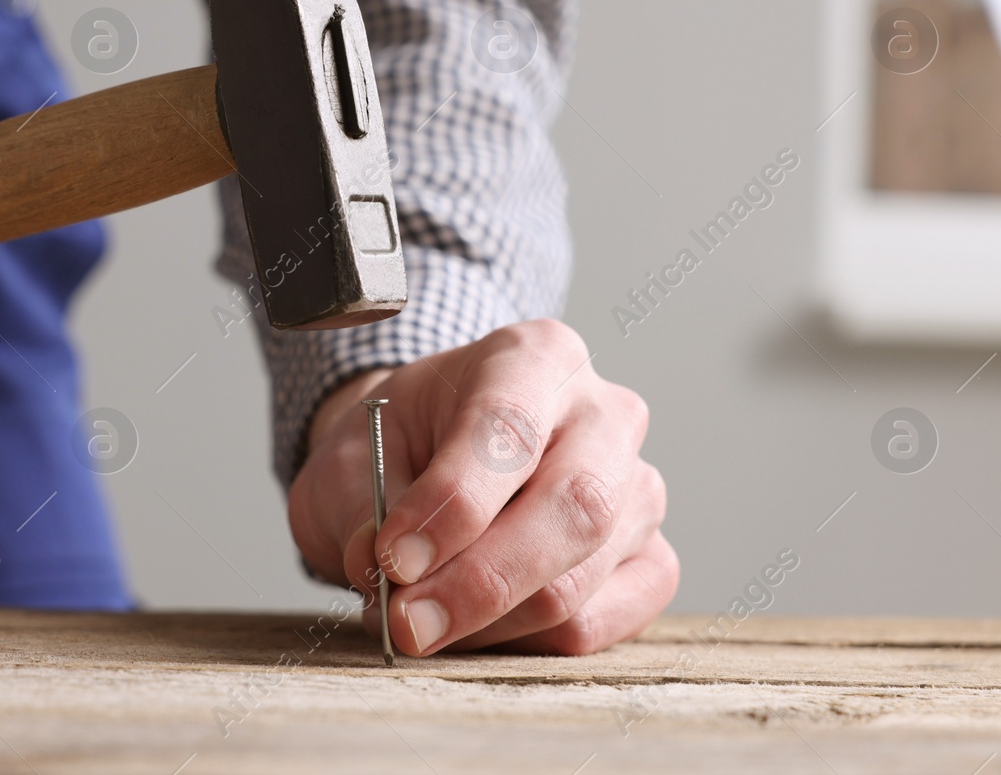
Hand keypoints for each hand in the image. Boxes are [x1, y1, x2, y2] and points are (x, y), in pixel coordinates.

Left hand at [289, 319, 676, 655]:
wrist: (429, 455)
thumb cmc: (398, 443)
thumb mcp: (351, 453)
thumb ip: (360, 505)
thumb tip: (381, 567)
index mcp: (534, 357)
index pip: (510, 427)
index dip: (454, 503)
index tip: (394, 559)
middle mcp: (604, 415)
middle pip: (574, 507)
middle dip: (482, 581)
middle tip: (407, 622)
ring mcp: (638, 489)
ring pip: (580, 579)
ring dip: (487, 621)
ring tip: (418, 616)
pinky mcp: (649, 559)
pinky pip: (598, 623)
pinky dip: (524, 643)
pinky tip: (473, 623)